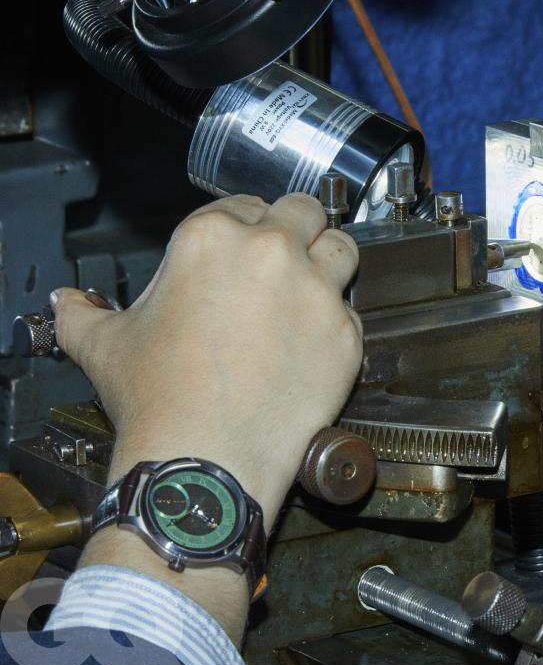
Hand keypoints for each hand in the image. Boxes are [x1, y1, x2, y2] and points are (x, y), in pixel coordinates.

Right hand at [51, 193, 361, 531]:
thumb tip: (69, 305)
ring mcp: (316, 292)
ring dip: (328, 263)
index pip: (246, 203)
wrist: (207, 461)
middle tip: (284, 261)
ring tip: (310, 291)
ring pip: (342, 249)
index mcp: (213, 237)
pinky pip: (352, 312)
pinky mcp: (345, 334)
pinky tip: (312, 347)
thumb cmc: (159, 401)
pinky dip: (336, 324)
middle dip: (296, 229)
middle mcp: (272, 252)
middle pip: (304, 212)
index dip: (246, 225)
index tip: (244, 248)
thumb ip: (85, 314)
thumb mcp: (105, 345)